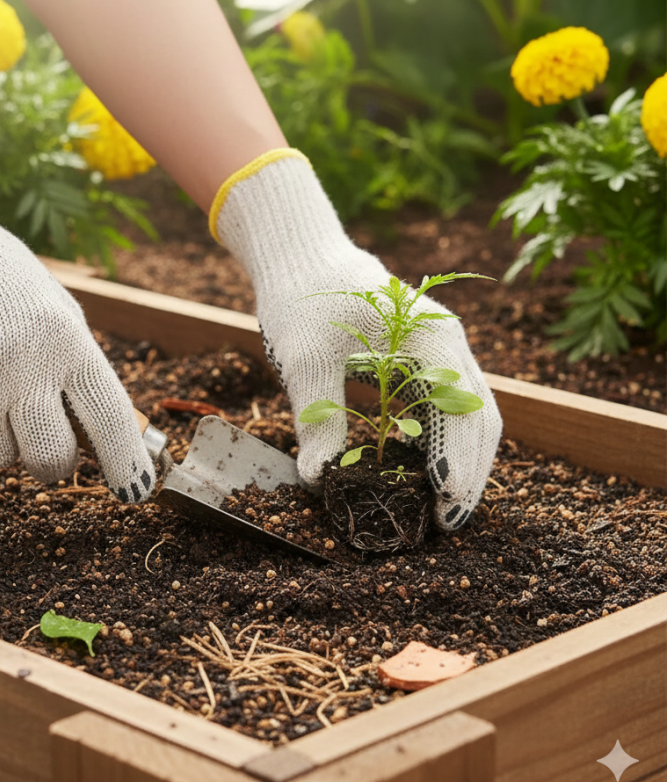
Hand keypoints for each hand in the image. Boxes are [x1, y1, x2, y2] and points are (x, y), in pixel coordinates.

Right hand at [0, 127, 154, 498]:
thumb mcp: (55, 312)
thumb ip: (76, 370)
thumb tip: (100, 441)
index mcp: (66, 339)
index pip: (107, 417)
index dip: (124, 462)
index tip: (135, 492)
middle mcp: (24, 364)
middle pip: (50, 458)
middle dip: (48, 463)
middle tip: (38, 445)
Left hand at [213, 150, 500, 529]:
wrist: (301, 257)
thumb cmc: (303, 297)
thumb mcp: (304, 358)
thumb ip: (316, 417)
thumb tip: (319, 480)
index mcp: (431, 336)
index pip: (464, 409)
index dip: (459, 462)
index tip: (444, 506)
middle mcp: (448, 343)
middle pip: (479, 416)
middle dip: (468, 472)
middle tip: (445, 525)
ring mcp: (440, 350)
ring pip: (469, 413)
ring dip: (460, 461)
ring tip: (440, 509)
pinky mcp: (422, 358)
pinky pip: (445, 404)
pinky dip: (441, 441)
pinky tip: (421, 473)